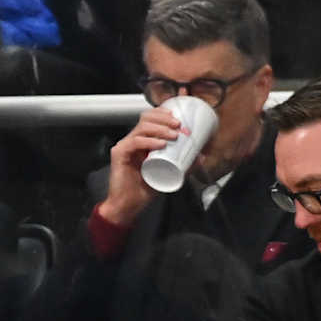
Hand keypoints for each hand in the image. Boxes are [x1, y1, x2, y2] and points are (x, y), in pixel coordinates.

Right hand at [99, 106, 184, 228]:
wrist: (128, 205)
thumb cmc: (144, 189)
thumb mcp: (168, 174)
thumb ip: (184, 165)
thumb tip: (201, 157)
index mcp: (142, 141)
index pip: (151, 119)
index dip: (164, 114)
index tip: (179, 119)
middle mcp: (133, 141)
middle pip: (147, 119)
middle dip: (165, 119)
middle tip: (179, 126)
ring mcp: (125, 146)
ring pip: (142, 128)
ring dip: (160, 129)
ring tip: (173, 135)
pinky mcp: (119, 154)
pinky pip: (135, 142)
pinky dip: (148, 141)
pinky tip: (160, 144)